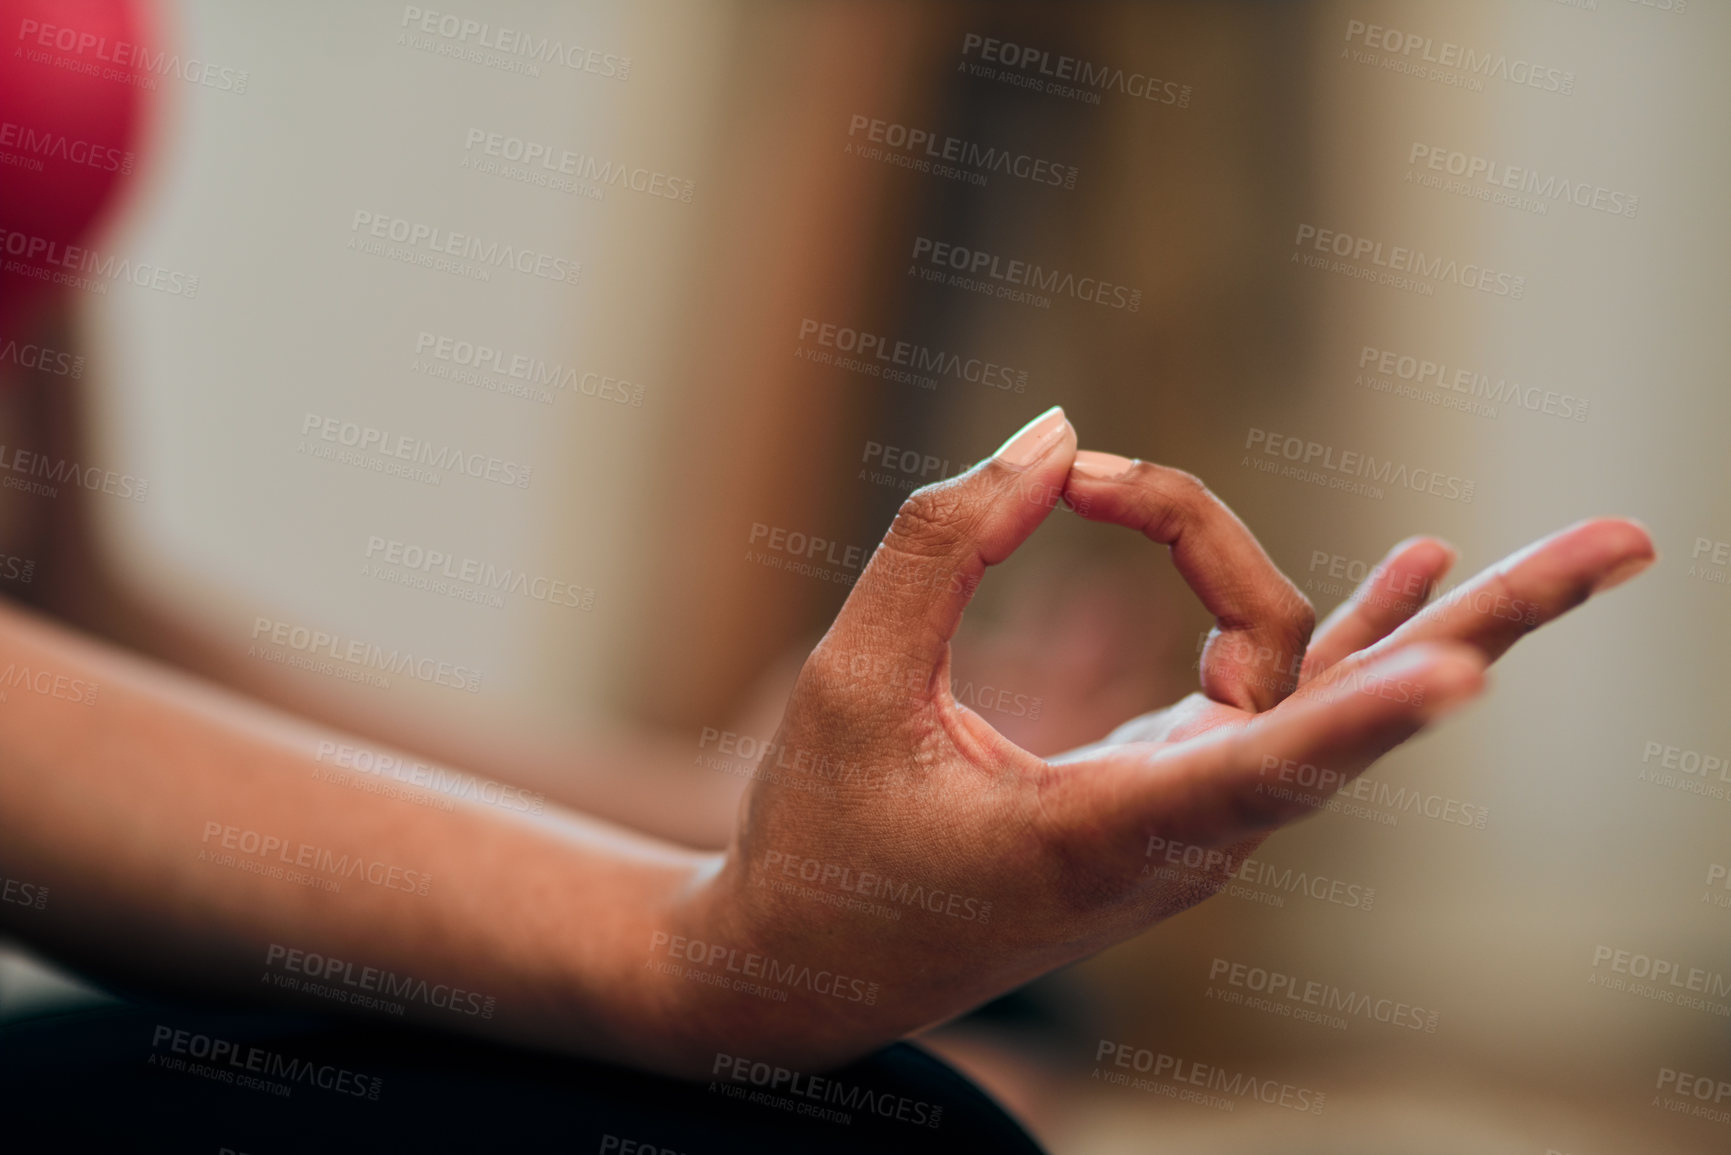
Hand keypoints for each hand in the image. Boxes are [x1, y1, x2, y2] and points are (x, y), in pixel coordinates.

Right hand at [664, 407, 1653, 1071]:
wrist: (807, 962)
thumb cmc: (817, 836)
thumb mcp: (845, 685)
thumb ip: (940, 546)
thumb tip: (1049, 436)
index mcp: (1096, 836)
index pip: (1256, 773)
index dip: (1360, 716)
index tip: (1465, 676)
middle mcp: (1179, 837)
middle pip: (1359, 716)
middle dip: (1492, 627)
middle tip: (1633, 543)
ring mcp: (1189, 819)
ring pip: (1332, 700)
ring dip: (1437, 616)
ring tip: (1575, 547)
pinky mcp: (1172, 795)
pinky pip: (1287, 705)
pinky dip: (1347, 636)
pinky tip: (1417, 570)